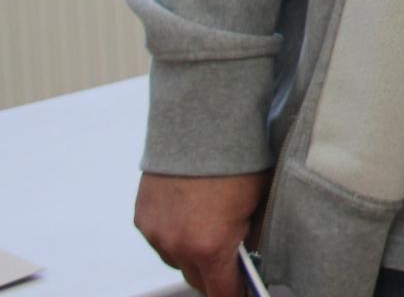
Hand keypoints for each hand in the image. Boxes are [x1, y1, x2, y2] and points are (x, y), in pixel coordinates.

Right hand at [134, 169, 269, 296]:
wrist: (201, 125)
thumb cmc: (236, 159)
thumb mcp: (260, 201)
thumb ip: (255, 234)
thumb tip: (252, 250)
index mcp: (211, 248)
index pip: (222, 292)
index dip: (236, 294)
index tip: (243, 292)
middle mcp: (178, 246)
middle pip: (197, 279)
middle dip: (215, 274)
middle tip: (232, 260)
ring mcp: (156, 233)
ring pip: (176, 259)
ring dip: (192, 254)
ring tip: (210, 228)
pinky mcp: (142, 217)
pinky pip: (161, 238)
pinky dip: (175, 233)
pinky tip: (190, 213)